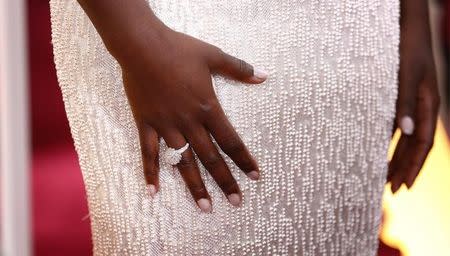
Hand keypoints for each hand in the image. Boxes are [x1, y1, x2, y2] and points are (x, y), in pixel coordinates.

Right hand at [119, 26, 267, 211]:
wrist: (142, 46)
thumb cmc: (179, 50)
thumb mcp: (214, 56)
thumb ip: (240, 69)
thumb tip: (264, 76)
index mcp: (208, 108)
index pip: (231, 141)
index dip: (244, 160)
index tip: (255, 177)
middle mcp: (189, 123)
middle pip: (211, 158)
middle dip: (226, 181)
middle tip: (237, 202)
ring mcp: (166, 126)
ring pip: (183, 163)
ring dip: (195, 186)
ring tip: (205, 207)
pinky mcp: (146, 125)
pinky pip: (148, 153)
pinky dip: (150, 173)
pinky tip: (153, 192)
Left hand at [387, 1, 439, 192]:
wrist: (405, 24)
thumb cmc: (407, 46)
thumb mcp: (407, 74)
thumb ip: (405, 102)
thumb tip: (406, 133)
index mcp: (428, 104)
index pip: (422, 144)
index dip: (413, 166)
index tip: (401, 186)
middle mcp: (420, 107)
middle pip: (413, 145)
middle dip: (403, 167)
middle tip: (390, 189)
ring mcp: (409, 103)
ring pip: (404, 137)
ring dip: (395, 156)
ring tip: (384, 175)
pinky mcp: (396, 96)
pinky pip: (394, 124)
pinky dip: (387, 139)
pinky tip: (377, 147)